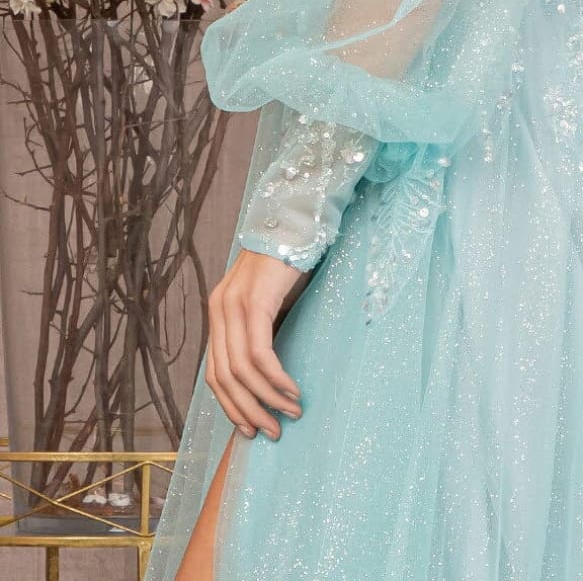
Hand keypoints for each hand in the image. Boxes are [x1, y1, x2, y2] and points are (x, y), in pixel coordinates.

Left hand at [206, 248, 308, 439]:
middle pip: (225, 378)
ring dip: (266, 399)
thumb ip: (261, 329)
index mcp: (219, 312)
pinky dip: (276, 378)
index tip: (252, 428)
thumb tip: (269, 373)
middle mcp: (220, 310)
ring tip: (290, 414)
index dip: (232, 406)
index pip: (215, 374)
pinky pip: (260, 353)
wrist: (295, 221)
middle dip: (248, 411)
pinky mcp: (255, 301)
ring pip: (241, 371)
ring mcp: (234, 305)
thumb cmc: (288, 262)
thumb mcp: (269, 300)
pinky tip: (292, 390)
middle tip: (273, 432)